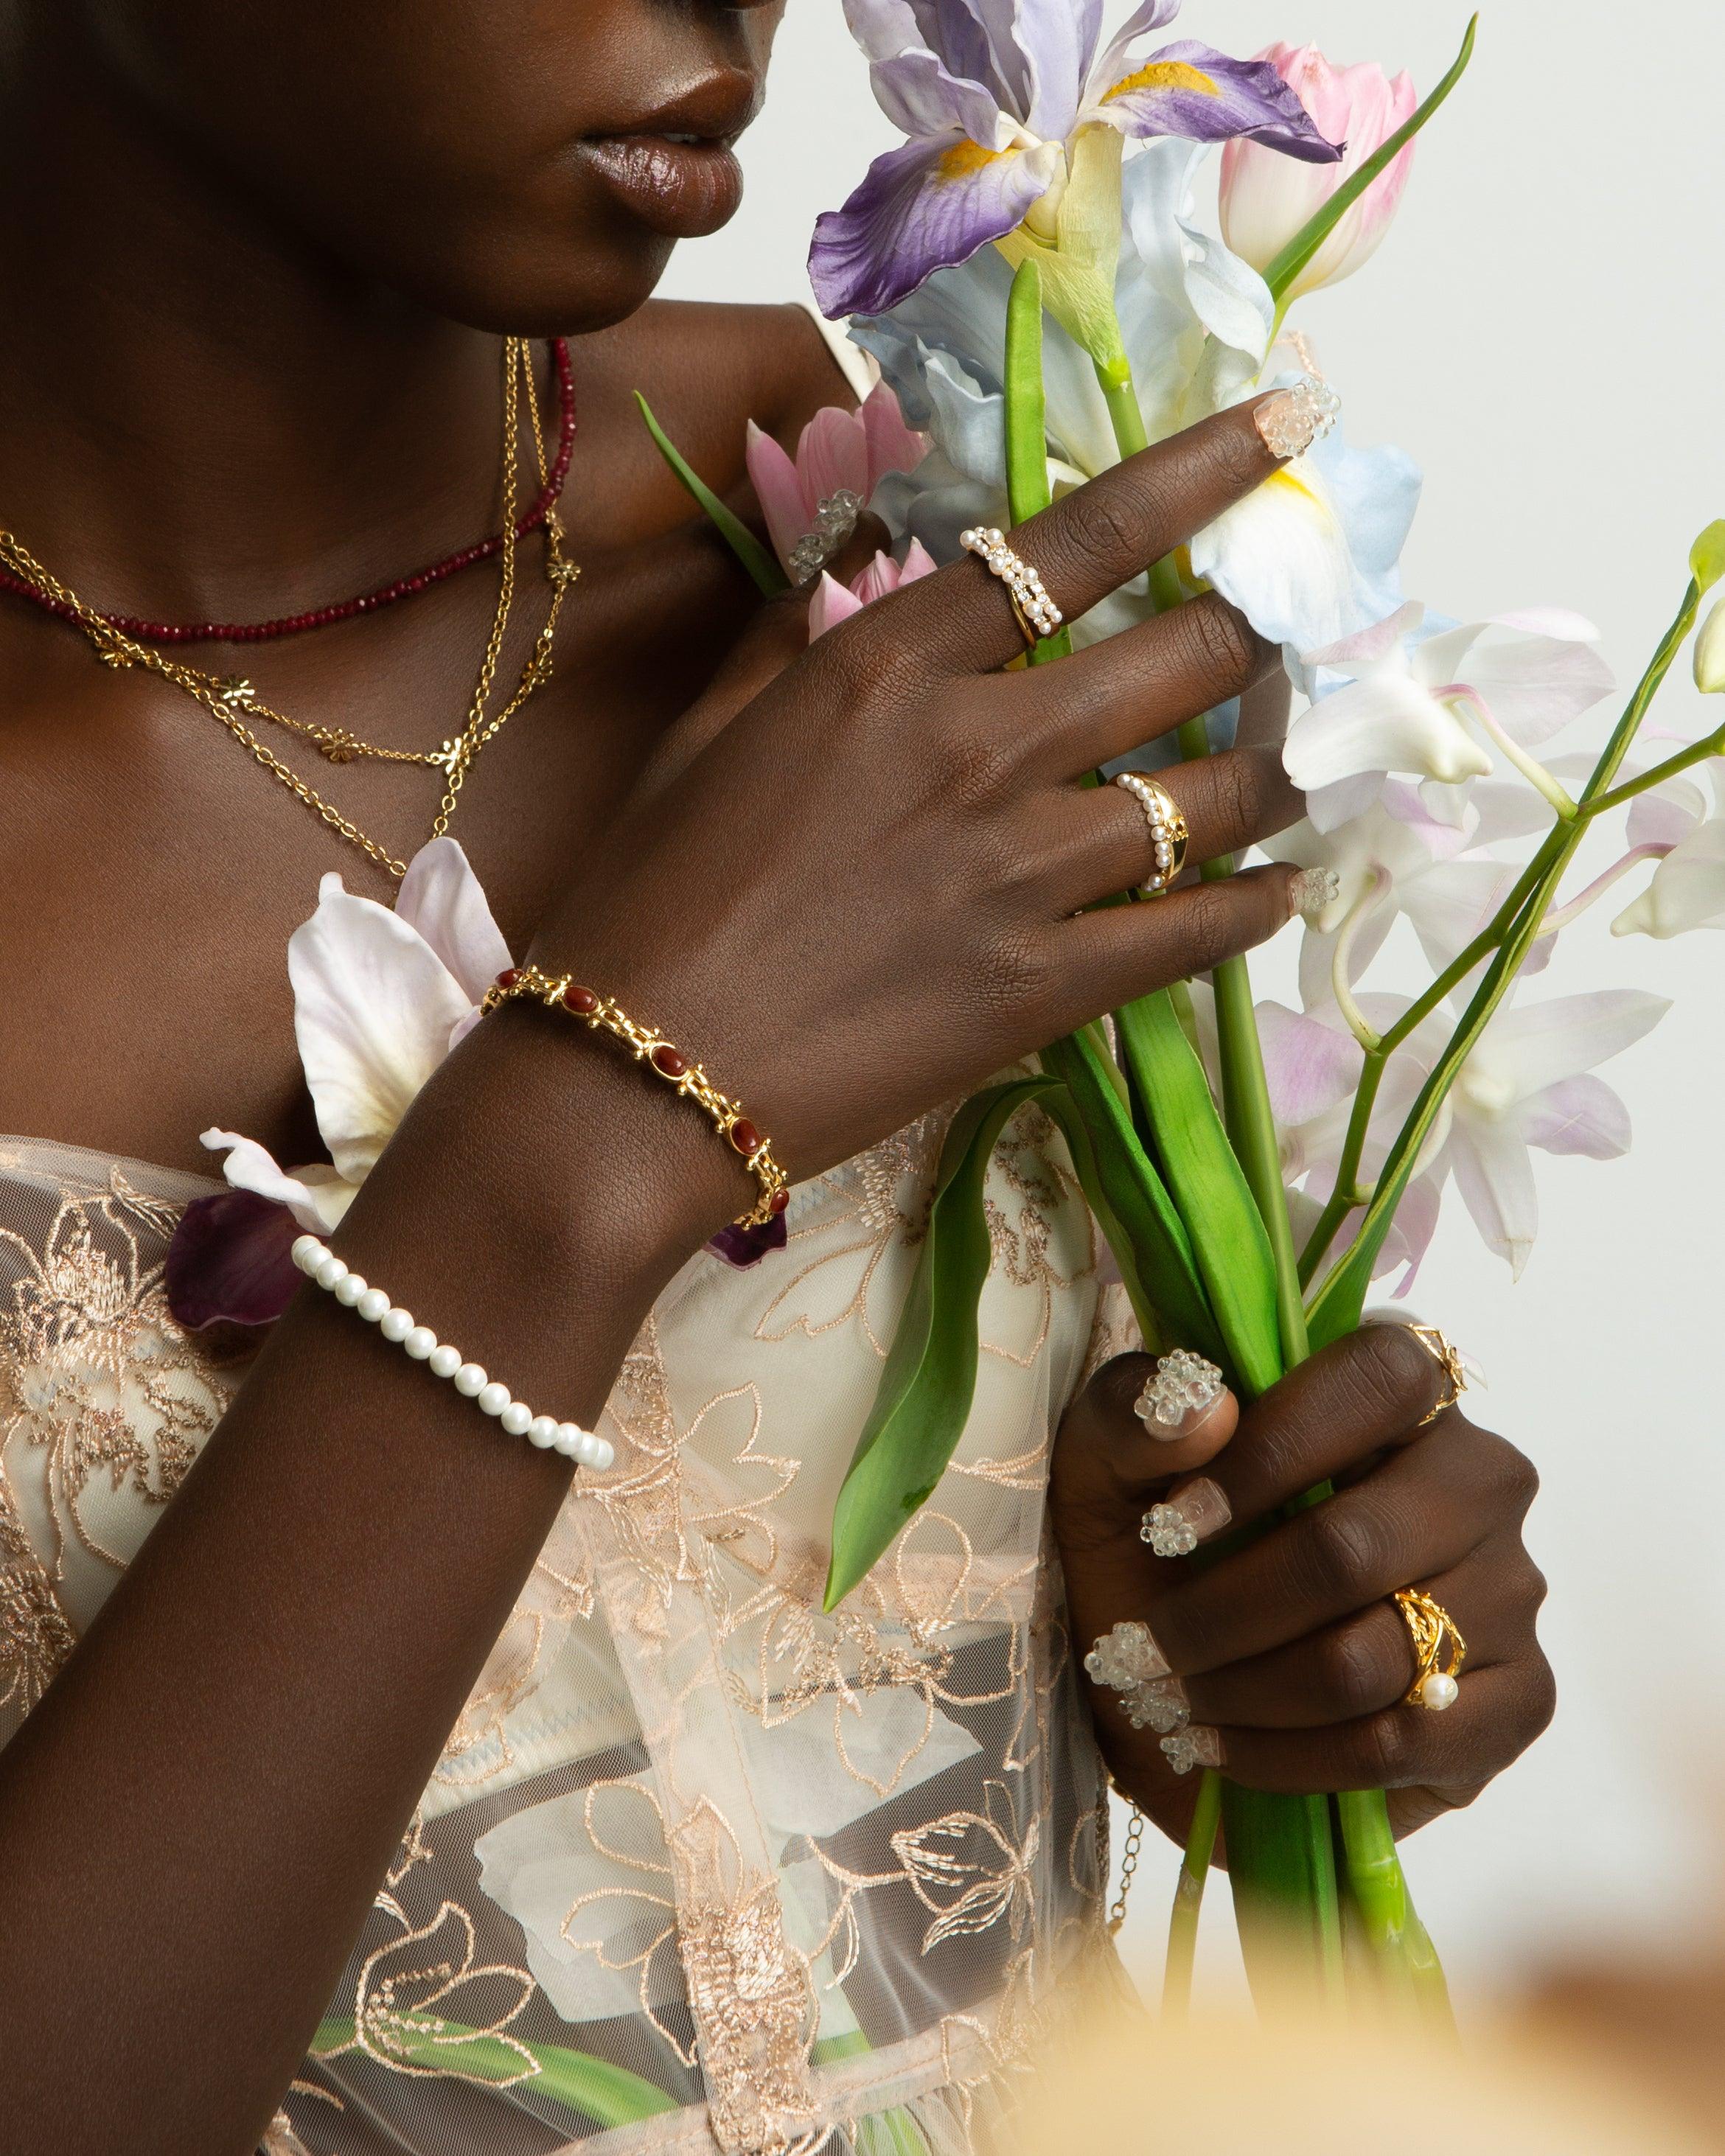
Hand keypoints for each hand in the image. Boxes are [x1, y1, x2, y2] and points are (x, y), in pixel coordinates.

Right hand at [527, 400, 1306, 1238]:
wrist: (637, 1073)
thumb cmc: (653, 896)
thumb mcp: (708, 731)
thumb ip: (797, 623)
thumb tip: (862, 539)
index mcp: (892, 663)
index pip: (1084, 534)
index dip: (1206, 465)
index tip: (1292, 418)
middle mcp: (980, 746)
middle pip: (1190, 652)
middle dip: (1257, 632)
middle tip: (1275, 643)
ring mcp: (1025, 871)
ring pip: (1221, 791)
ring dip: (1272, 770)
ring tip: (1282, 770)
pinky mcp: (1047, 988)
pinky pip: (1199, 930)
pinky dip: (1255, 903)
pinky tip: (1277, 889)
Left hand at [1050, 1323, 1553, 1841]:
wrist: (1168, 1692)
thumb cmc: (1153, 1557)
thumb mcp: (1105, 1470)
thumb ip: (1134, 1414)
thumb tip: (1202, 1404)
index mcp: (1400, 1391)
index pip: (1379, 1379)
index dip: (1271, 1450)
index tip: (1172, 1524)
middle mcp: (1478, 1478)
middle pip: (1356, 1546)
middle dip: (1227, 1611)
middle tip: (1150, 1644)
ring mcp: (1511, 1590)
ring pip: (1371, 1656)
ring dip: (1247, 1689)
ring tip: (1180, 1697)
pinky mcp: (1519, 1700)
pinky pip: (1405, 1740)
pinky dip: (1292, 1757)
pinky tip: (1230, 1748)